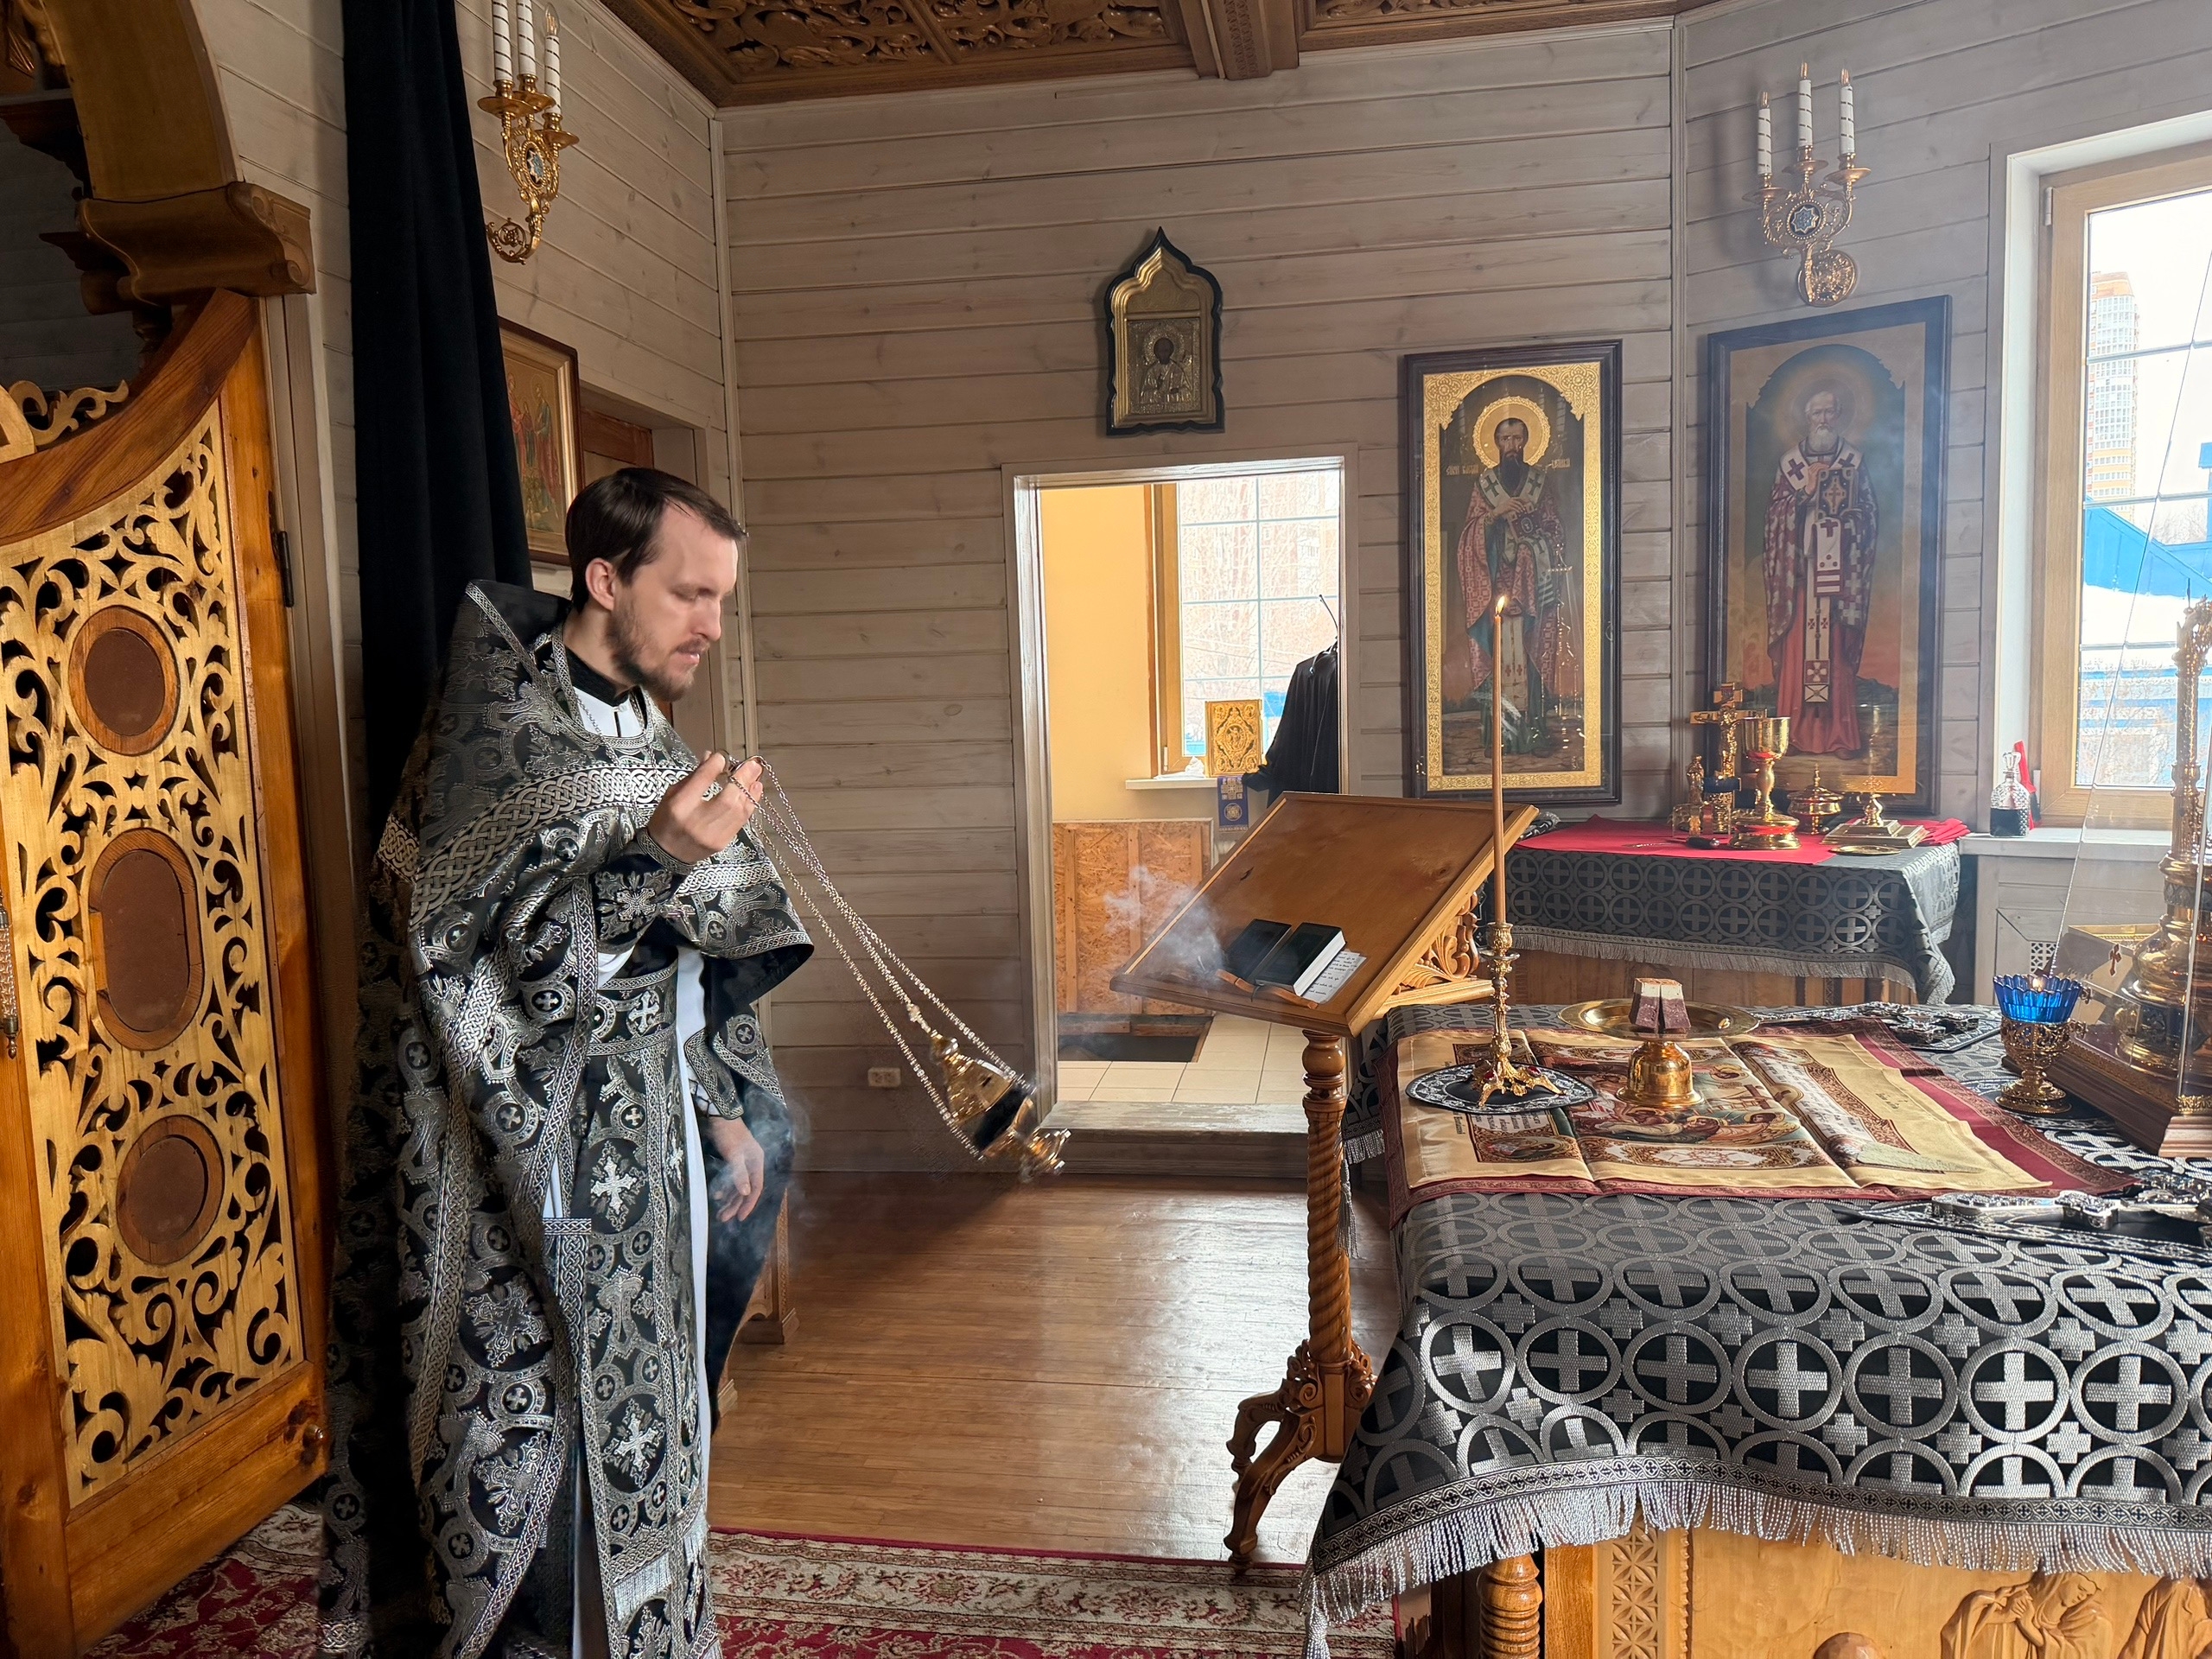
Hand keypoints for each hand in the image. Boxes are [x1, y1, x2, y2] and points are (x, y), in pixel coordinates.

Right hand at [647, 752, 761, 863]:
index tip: (722, 758)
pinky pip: (741, 821)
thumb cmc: (666, 820)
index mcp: (679, 806)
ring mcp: (712, 835)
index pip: (701, 781)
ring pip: (738, 812)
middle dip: (743, 780)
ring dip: (750, 792)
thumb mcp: (673, 794)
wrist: (664, 854)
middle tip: (752, 765)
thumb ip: (695, 776)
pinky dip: (749, 805)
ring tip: (756, 777)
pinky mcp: (722, 843)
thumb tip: (714, 758)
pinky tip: (753, 793)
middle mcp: (697, 822)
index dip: (715, 767)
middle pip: (727, 799)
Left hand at [704, 1115, 765, 1221]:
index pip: (756, 1188)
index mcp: (757, 1162)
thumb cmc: (728, 1134)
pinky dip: (725, 1188)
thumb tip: (746, 1194)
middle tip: (724, 1218)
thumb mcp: (734, 1155)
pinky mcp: (733, 1161)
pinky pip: (731, 1179)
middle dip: (736, 1204)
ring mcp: (743, 1163)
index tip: (740, 1217)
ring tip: (720, 1213)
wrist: (719, 1115)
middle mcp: (752, 1164)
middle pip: (746, 1189)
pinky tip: (717, 1196)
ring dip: (730, 1199)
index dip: (749, 1203)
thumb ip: (740, 1174)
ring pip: (738, 1186)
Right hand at [1498, 498, 1529, 518]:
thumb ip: (1515, 504)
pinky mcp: (1508, 507)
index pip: (1519, 498)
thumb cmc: (1504, 508)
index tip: (1527, 502)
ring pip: (1517, 506)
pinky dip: (1517, 510)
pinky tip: (1519, 512)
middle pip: (1519, 502)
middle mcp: (1511, 500)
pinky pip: (1514, 508)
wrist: (1498, 510)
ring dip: (1520, 509)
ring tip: (1522, 511)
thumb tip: (1521, 506)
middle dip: (1522, 505)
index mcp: (1511, 498)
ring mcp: (1509, 503)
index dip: (1523, 500)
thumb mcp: (1510, 504)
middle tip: (1525, 508)